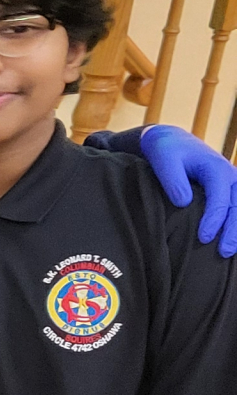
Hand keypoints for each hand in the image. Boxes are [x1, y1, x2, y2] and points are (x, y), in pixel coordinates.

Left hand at [135, 123, 236, 255]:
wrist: (172, 142)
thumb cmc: (167, 152)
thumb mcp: (164, 160)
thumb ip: (173, 180)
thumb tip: (183, 202)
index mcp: (216, 168)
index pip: (220, 197)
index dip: (214, 219)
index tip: (204, 238)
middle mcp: (230, 176)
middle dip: (233, 231)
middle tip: (224, 252)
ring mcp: (232, 184)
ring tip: (228, 253)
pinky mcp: (228, 191)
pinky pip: (236, 209)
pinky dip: (234, 224)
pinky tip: (230, 242)